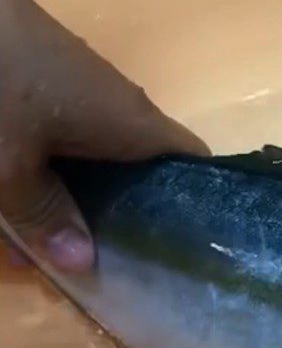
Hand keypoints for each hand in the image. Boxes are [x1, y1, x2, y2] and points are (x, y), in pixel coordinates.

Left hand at [0, 0, 206, 271]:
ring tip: (72, 237)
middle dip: (131, 213)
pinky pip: (74, 138)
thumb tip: (83, 264)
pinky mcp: (59, 83)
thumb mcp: (9, 164)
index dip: (197, 202)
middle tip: (119, 256)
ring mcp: (91, 91)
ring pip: (105, 156)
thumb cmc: (1, 82)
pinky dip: (62, 170)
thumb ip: (44, 215)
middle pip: (146, 168)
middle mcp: (125, 108)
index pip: (194, 162)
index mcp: (135, 125)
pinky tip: (34, 196)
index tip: (182, 243)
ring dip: (88, 195)